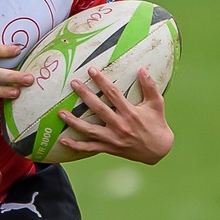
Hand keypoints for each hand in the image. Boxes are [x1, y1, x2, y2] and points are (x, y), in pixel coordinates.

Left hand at [57, 68, 173, 163]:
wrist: (159, 150)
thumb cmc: (157, 124)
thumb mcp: (157, 103)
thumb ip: (150, 86)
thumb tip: (142, 69)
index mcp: (130, 113)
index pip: (113, 94)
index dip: (101, 81)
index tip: (91, 70)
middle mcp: (120, 125)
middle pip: (98, 108)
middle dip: (85, 95)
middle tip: (73, 84)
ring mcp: (113, 138)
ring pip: (89, 130)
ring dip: (74, 122)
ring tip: (60, 112)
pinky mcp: (109, 148)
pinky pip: (90, 148)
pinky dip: (76, 145)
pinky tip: (63, 140)